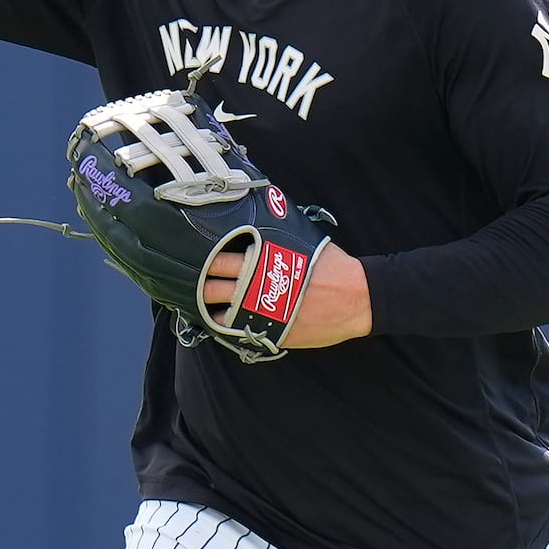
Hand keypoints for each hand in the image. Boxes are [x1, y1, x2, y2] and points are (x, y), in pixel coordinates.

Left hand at [203, 242, 372, 348]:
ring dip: (205, 301)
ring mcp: (264, 311)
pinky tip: (216, 318)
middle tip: (192, 274)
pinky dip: (222, 324)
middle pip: (216, 281)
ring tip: (197, 295)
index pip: (224, 257)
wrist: (356, 298)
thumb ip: (279, 233)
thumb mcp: (305, 240)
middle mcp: (261, 284)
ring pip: (221, 306)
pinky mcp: (271, 331)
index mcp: (267, 259)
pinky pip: (236, 329)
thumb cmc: (332, 266)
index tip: (196, 251)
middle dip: (201, 278)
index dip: (207, 255)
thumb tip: (262, 216)